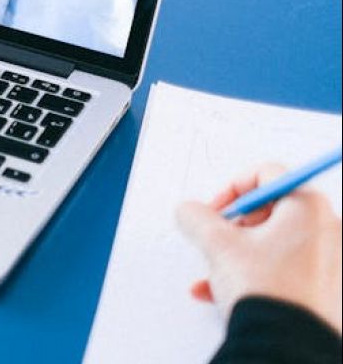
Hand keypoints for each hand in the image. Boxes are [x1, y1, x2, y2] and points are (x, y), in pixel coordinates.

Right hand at [176, 163, 342, 331]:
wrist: (287, 343)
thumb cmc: (267, 292)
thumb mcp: (217, 244)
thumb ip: (195, 216)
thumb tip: (190, 211)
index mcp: (308, 206)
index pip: (266, 174)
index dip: (232, 190)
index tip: (216, 211)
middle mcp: (329, 227)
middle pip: (272, 208)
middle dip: (236, 226)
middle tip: (219, 241)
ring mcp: (331, 257)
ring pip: (275, 241)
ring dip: (239, 252)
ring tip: (219, 271)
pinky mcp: (327, 283)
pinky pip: (285, 266)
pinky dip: (255, 272)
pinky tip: (225, 289)